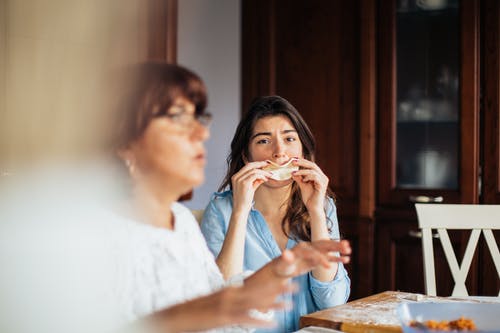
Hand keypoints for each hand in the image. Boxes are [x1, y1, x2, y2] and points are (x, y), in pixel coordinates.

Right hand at [149, 279, 295, 331]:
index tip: (285, 278)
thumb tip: (241, 301)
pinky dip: (259, 319)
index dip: (271, 282)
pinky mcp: (223, 317)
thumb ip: (229, 301)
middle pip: (259, 290)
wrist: (176, 316)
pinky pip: (245, 318)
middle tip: (295, 284)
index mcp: (229, 291)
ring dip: (274, 302)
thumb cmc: (194, 311)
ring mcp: (227, 306)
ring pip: (255, 302)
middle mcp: (230, 295)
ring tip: (290, 302)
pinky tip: (272, 322)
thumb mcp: (215, 303)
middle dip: (278, 288)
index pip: (254, 285)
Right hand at [231, 161, 272, 212]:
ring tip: (270, 174)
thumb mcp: (251, 187)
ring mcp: (239, 179)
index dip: (256, 164)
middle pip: (249, 165)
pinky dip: (262, 176)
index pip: (247, 166)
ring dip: (264, 172)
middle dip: (260, 164)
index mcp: (236, 177)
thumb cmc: (245, 200)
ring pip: (254, 170)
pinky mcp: (244, 183)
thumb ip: (256, 181)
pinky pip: (255, 175)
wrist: (240, 209)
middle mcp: (236, 177)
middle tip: (268, 164)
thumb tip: (263, 176)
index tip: (264, 164)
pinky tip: (265, 179)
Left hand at [246, 239, 350, 287]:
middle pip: (323, 245)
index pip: (313, 252)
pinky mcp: (316, 259)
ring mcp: (313, 252)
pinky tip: (346, 259)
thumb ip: (286, 258)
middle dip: (334, 246)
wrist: (282, 268)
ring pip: (328, 250)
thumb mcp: (282, 263)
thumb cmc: (281, 266)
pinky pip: (328, 258)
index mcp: (301, 247)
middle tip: (347, 246)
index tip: (328, 267)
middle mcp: (309, 247)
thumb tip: (286, 254)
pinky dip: (336, 258)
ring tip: (349, 250)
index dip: (320, 259)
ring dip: (338, 249)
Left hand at [291, 159, 328, 213]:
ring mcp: (323, 181)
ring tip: (294, 173)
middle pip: (313, 165)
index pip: (311, 165)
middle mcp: (323, 177)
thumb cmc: (309, 198)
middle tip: (293, 161)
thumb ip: (299, 178)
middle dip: (302, 162)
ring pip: (313, 171)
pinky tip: (303, 180)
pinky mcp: (322, 185)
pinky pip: (315, 177)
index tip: (293, 159)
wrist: (313, 208)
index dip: (303, 161)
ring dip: (302, 171)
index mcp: (319, 176)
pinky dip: (308, 177)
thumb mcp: (302, 186)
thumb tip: (293, 172)